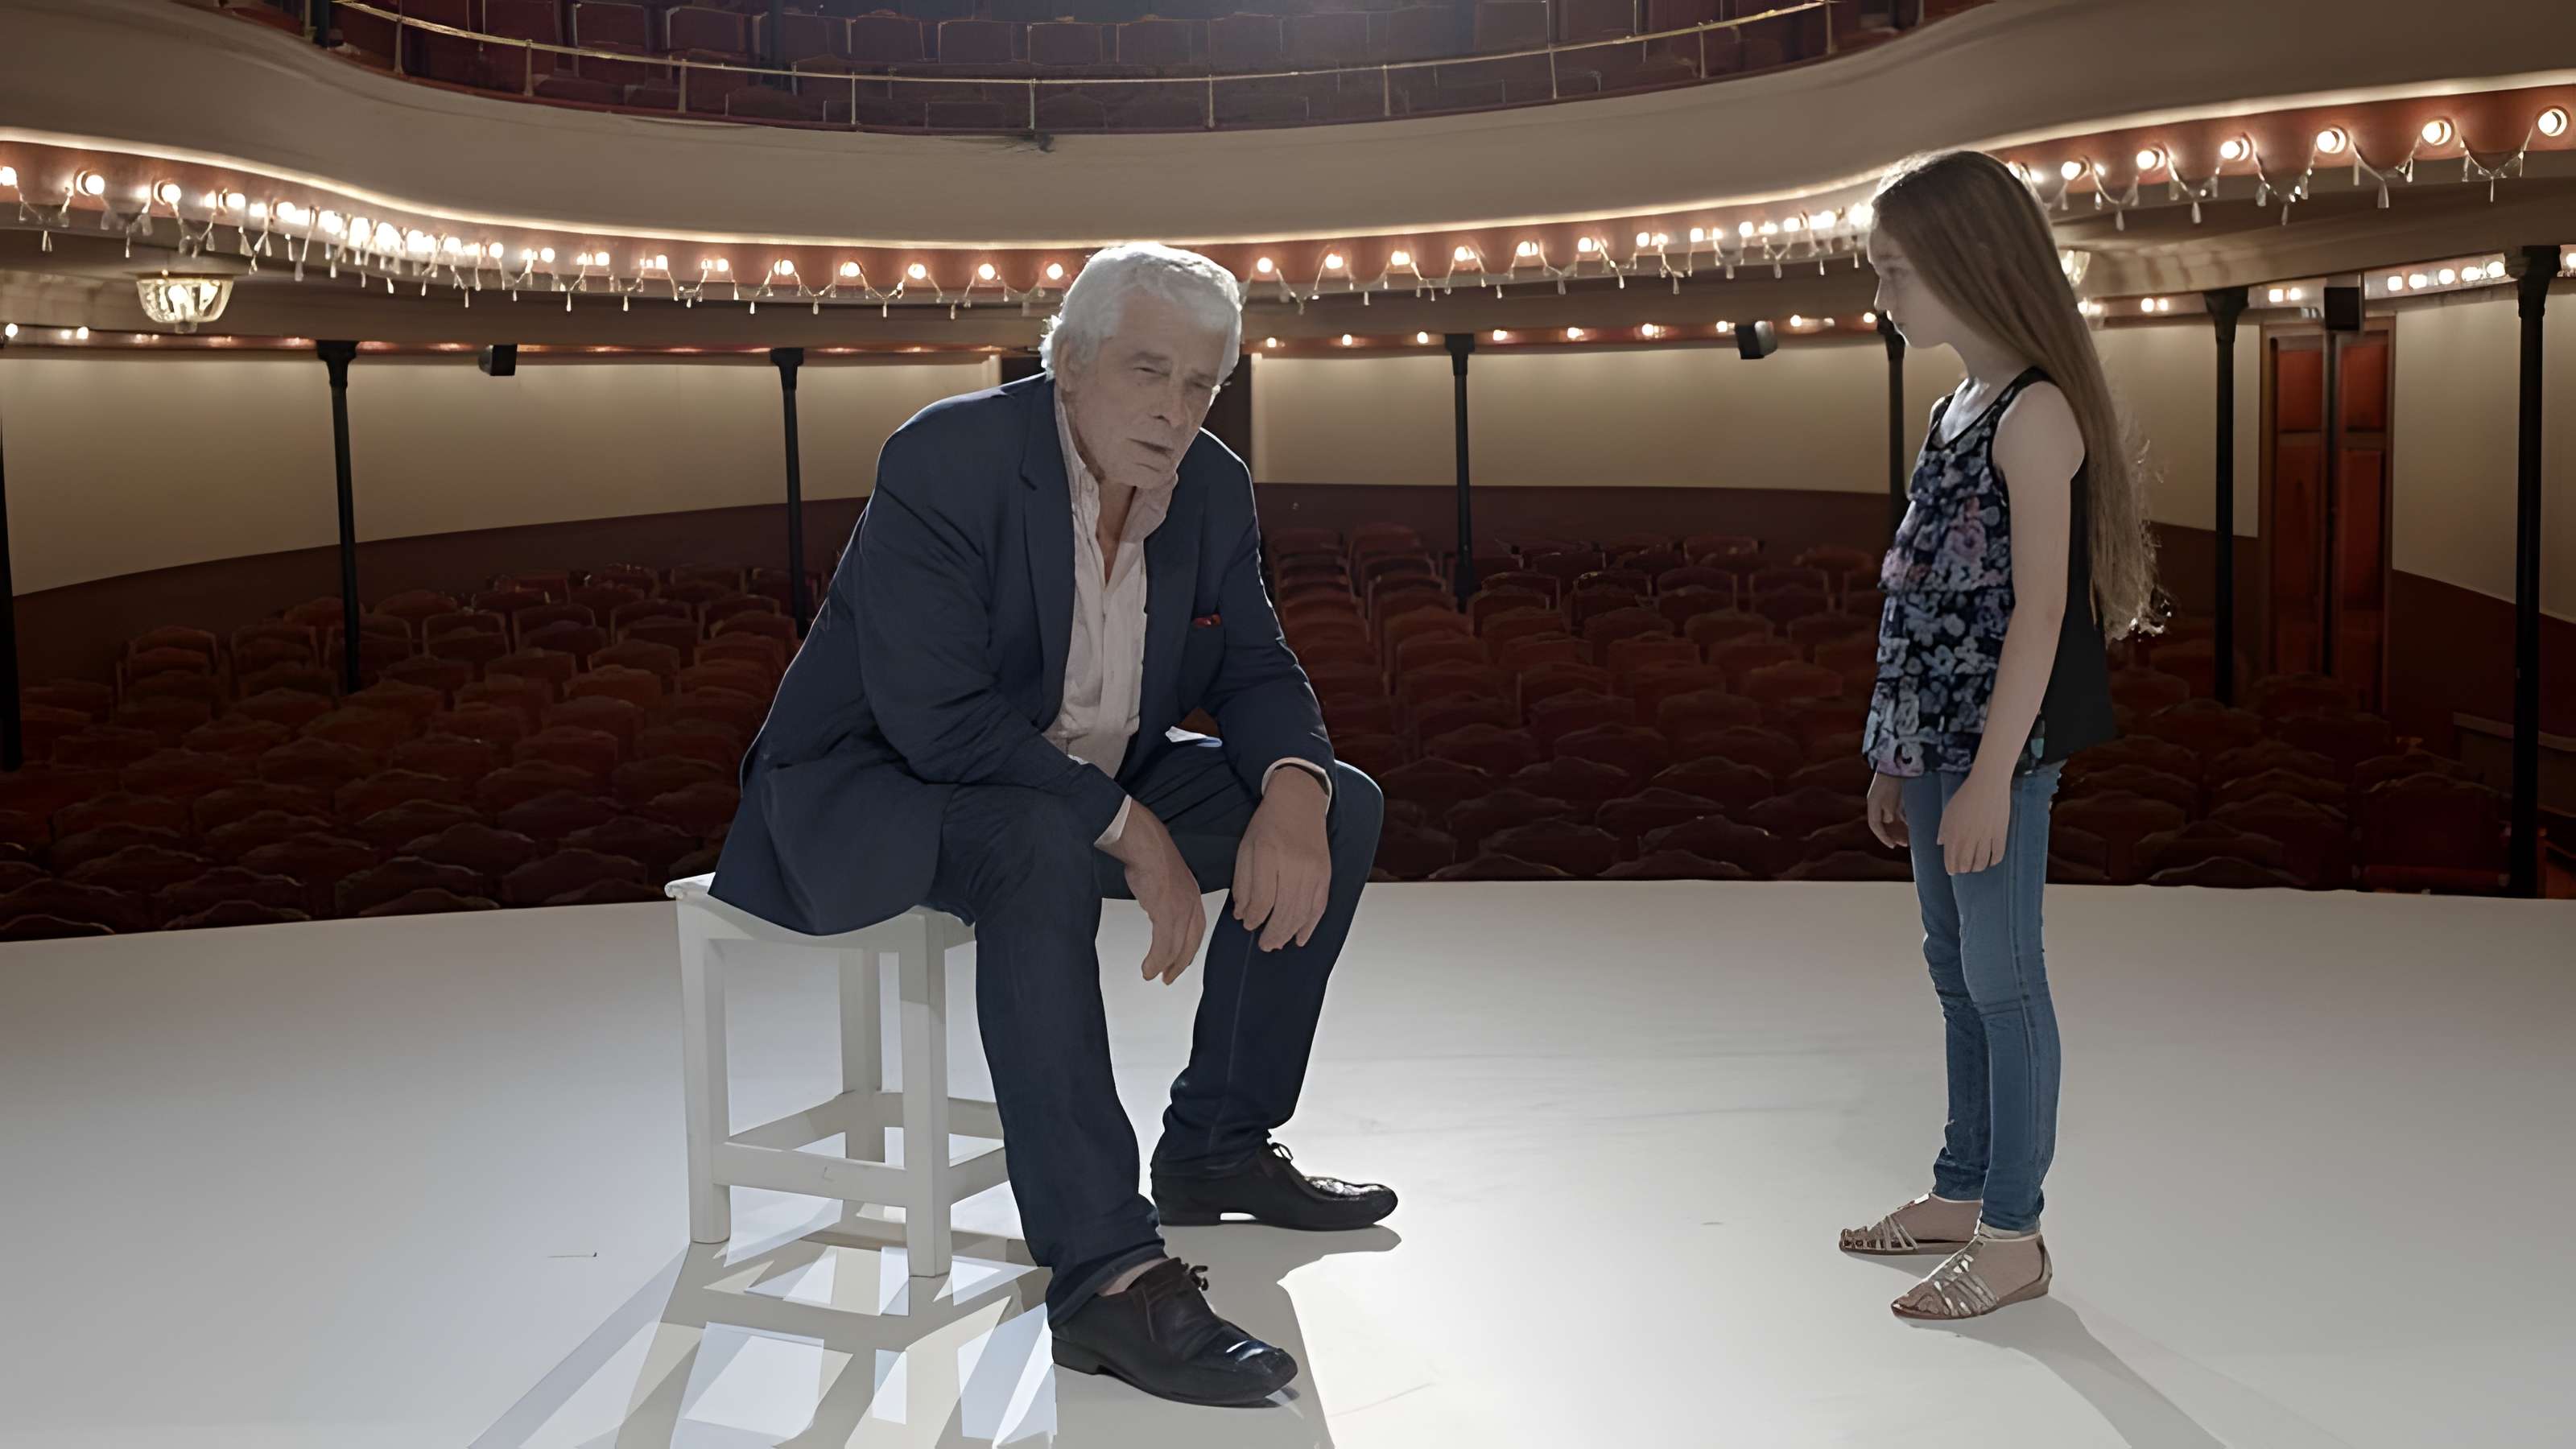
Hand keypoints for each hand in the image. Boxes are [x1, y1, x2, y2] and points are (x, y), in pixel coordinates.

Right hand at [1105, 805, 1206, 984]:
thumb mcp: (1165, 879)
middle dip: (1180, 963)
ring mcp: (1180, 909)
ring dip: (1164, 966)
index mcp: (1192, 895)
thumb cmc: (1151, 854)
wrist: (1144, 843)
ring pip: (1176, 948)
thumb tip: (1155, 907)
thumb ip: (1166, 896)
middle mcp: (1191, 904)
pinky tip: (1148, 968)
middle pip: (1190, 943)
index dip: (1188, 949)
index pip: (1196, 930)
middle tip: (1169, 977)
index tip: (1180, 960)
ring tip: (1153, 975)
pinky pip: (1163, 945)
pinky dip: (1155, 961)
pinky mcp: (1166, 912)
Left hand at [1234, 767, 1331, 951]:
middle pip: (1285, 910)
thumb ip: (1243, 882)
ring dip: (1289, 933)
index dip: (1254, 918)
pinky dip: (1310, 925)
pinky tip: (1301, 938)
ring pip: (1302, 912)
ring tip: (1277, 944)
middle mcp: (1294, 864)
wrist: (1299, 801)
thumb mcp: (1246, 848)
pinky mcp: (1325, 873)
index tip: (1246, 924)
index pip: (1263, 900)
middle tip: (1264, 944)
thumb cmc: (1269, 823)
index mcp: (1268, 855)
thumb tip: (1244, 913)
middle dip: (1272, 933)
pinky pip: (1319, 906)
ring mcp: (1313, 870)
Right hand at [1866, 771, 1908, 849]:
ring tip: (1910, 839)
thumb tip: (1890, 820)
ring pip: (1892, 821)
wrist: (1896, 763)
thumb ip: (1889, 811)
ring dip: (1900, 830)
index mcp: (1873, 805)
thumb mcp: (1889, 798)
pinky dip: (1904, 821)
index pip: (1875, 826)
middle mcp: (1878, 805)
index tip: (1893, 845)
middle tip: (1904, 844)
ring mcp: (1886, 802)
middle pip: (1884, 825)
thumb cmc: (1891, 780)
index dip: (1883, 837)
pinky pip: (1898, 814)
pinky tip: (1912, 826)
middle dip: (1893, 835)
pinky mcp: (1895, 798)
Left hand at [1937, 767, 2012, 875]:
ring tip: (1976, 867)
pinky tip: (1991, 862)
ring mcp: (1985, 838)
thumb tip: (1940, 843)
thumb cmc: (1965, 796)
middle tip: (1965, 869)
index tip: (1952, 871)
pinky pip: (1998, 854)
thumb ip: (1943, 829)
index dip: (1951, 867)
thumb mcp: (1948, 812)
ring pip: (1982, 862)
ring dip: (1978, 868)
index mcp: (1953, 834)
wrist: (1987, 785)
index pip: (1950, 859)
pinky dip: (1994, 861)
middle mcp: (1968, 839)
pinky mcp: (2000, 834)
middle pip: (1966, 864)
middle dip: (1964, 869)